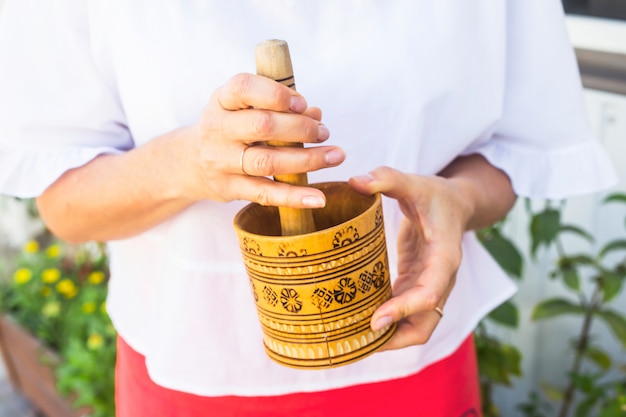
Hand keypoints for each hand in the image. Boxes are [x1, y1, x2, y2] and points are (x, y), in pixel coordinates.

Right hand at [182, 73, 345, 206]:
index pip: (244, 88)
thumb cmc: (229, 127)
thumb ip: (278, 106)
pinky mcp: (229, 188)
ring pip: (267, 161)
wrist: (189, 163)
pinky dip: (294, 197)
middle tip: (324, 131)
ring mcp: (220, 161)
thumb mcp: (243, 107)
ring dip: (307, 159)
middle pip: (262, 126)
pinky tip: (318, 198)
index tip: (302, 103)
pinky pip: (265, 193)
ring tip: (335, 156)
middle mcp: (217, 129)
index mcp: (222, 100)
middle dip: (300, 128)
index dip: (276, 94)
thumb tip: (317, 115)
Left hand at [349, 166, 471, 350]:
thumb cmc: (434, 194)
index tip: (376, 321)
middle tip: (359, 342)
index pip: (430, 293)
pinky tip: (359, 323)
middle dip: (396, 338)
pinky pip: (405, 314)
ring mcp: (430, 286)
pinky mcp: (417, 285)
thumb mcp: (413, 182)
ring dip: (390, 337)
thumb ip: (387, 178)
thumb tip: (354, 181)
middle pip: (425, 323)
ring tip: (353, 341)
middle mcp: (441, 279)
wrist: (454, 204)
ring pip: (416, 325)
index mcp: (445, 256)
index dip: (404, 309)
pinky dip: (387, 323)